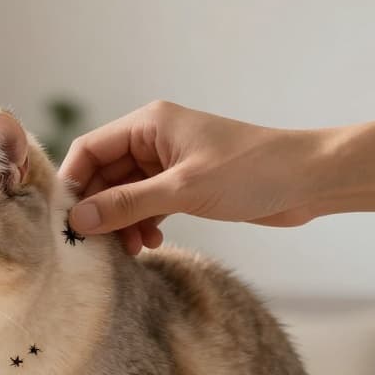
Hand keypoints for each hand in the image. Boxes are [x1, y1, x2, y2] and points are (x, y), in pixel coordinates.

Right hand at [60, 101, 324, 253]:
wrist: (309, 181)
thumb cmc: (252, 172)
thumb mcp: (182, 190)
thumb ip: (127, 205)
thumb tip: (78, 220)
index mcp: (149, 124)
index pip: (90, 150)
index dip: (73, 184)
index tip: (65, 221)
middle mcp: (154, 140)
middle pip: (105, 176)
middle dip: (99, 210)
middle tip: (95, 246)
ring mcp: (170, 164)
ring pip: (125, 195)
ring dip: (122, 223)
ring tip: (130, 250)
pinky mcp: (186, 186)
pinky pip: (147, 206)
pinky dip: (142, 225)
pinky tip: (150, 243)